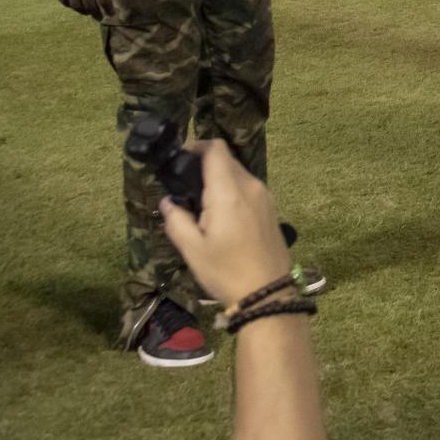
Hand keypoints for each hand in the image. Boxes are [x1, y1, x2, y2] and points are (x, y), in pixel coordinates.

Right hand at [51, 0, 117, 17]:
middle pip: (90, 5)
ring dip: (83, 11)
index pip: (104, 0)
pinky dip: (69, 5)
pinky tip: (74, 5)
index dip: (109, 9)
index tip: (112, 13)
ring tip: (87, 13)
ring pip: (76, 5)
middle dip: (96, 13)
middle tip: (99, 17)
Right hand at [159, 140, 291, 306]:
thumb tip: (168, 202)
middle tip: (183, 186)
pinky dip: (231, 191)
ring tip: (198, 204)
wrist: (268, 292)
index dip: (197, 147)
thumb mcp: (192, 249)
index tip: (179, 159)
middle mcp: (251, 186)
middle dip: (204, 166)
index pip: (216, 150)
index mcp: (230, 192)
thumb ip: (176, 220)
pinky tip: (219, 214)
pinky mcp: (271, 208)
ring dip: (219, 180)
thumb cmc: (226, 271)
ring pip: (238, 174)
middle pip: (227, 161)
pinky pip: (248, 188)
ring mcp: (265, 197)